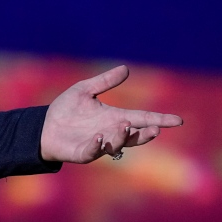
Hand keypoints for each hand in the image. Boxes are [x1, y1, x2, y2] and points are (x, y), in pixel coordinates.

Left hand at [40, 65, 182, 162]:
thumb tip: (125, 68)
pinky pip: (93, 151)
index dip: (160, 119)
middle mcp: (110, 133)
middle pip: (135, 136)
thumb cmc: (65, 110)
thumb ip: (104, 82)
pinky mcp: (83, 153)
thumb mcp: (84, 90)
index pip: (142, 117)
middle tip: (154, 129)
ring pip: (117, 145)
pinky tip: (98, 137)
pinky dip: (98, 146)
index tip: (178, 120)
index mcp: (114, 117)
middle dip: (146, 134)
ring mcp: (99, 145)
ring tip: (125, 125)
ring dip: (123, 137)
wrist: (44, 126)